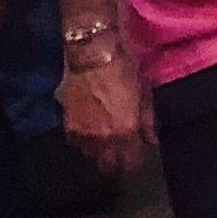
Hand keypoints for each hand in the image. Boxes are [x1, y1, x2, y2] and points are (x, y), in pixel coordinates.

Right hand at [60, 45, 153, 176]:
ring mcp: (80, 134)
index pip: (130, 163)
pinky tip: (91, 138)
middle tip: (124, 158)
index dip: (136, 164)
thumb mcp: (145, 93)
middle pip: (108, 167)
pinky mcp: (65, 124)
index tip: (140, 161)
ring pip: (91, 158)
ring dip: (100, 156)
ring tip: (108, 149)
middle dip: (118, 165)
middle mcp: (101, 139)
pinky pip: (76, 145)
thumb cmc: (125, 67)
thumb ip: (148, 122)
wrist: (92, 50)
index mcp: (125, 132)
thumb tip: (151, 141)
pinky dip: (85, 145)